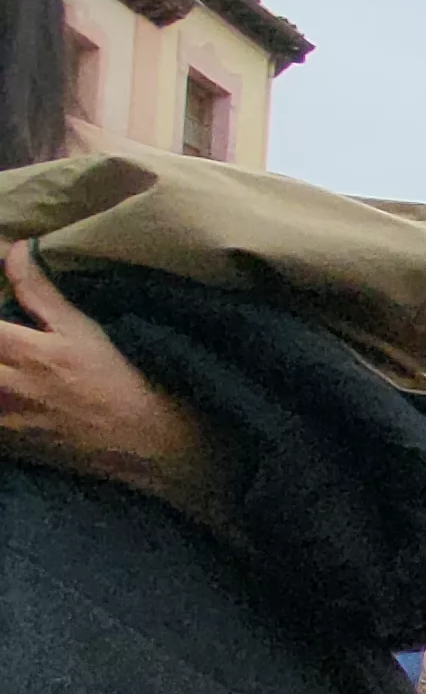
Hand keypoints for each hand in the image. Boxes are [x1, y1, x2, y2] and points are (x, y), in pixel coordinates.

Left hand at [0, 243, 227, 521]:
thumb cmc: (118, 379)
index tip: (2, 318)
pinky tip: (10, 395)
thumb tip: (14, 248)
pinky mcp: (9, 445)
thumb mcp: (82, 329)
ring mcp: (4, 420)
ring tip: (10, 366)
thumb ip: (38, 289)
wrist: (145, 443)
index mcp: (22, 350)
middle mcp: (6, 385)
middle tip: (8, 342)